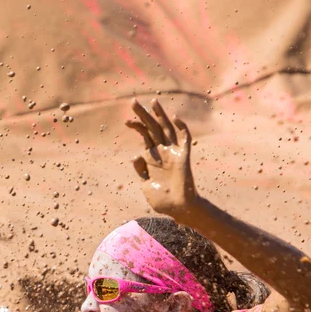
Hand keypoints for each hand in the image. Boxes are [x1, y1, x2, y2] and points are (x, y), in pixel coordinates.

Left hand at [126, 99, 197, 221]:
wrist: (177, 210)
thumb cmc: (162, 201)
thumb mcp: (146, 185)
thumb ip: (140, 170)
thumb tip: (136, 155)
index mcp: (152, 157)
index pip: (144, 136)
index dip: (136, 126)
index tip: (126, 121)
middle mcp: (162, 152)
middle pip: (153, 128)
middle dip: (144, 115)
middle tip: (133, 101)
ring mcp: (173, 153)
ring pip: (167, 129)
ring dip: (160, 115)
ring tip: (153, 101)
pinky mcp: (184, 157)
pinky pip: (184, 139)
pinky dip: (182, 128)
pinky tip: (175, 117)